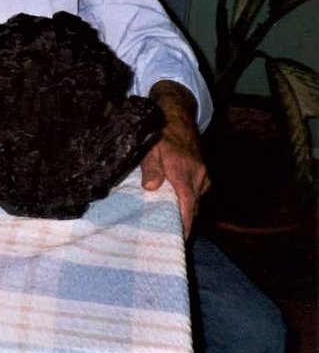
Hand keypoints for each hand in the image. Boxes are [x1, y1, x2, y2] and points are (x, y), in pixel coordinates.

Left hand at [141, 80, 209, 238]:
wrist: (177, 115)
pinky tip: (175, 204)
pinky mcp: (204, 173)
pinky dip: (187, 200)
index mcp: (183, 170)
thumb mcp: (149, 148)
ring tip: (170, 223)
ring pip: (195, 200)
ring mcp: (203, 174)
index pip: (187, 203)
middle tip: (169, 237)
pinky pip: (196, 192)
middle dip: (183, 222)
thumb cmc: (160, 132)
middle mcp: (198, 175)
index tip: (180, 238)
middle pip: (192, 206)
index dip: (185, 223)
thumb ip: (150, 168)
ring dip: (185, 210)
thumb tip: (151, 188)